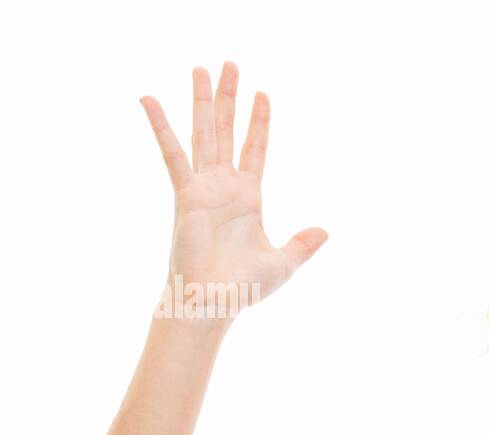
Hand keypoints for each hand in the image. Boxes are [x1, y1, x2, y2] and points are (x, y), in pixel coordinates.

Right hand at [141, 61, 327, 321]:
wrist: (214, 303)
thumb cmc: (243, 288)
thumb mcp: (283, 263)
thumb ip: (302, 245)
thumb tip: (326, 231)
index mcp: (248, 198)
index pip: (255, 150)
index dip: (259, 123)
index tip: (264, 94)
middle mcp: (224, 187)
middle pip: (228, 132)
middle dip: (229, 99)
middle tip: (230, 64)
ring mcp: (204, 188)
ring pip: (204, 134)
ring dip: (203, 101)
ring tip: (202, 68)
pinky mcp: (186, 195)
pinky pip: (172, 155)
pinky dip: (161, 127)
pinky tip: (150, 99)